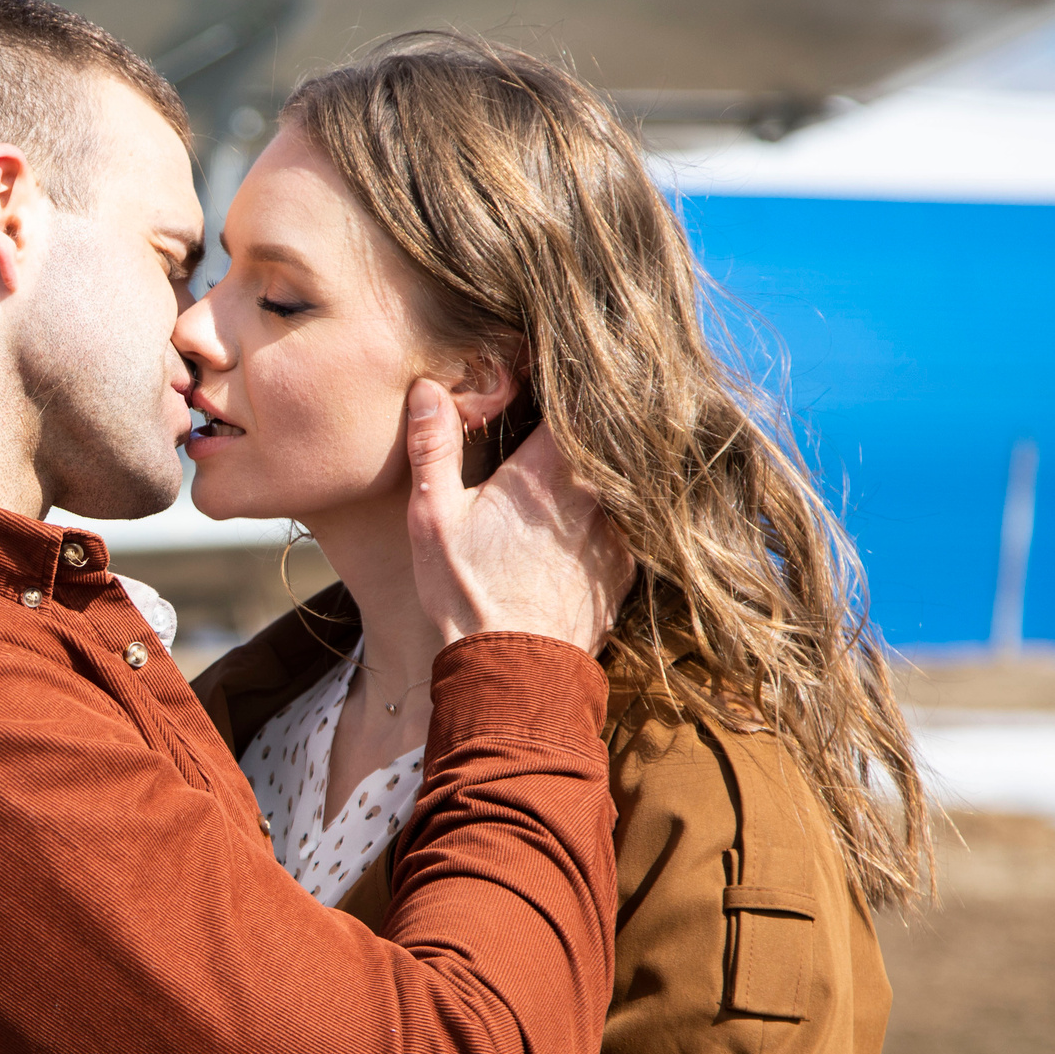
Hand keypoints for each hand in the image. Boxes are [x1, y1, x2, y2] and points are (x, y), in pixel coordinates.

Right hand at [405, 378, 630, 652]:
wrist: (514, 673)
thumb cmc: (467, 594)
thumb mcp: (433, 519)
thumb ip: (434, 448)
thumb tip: (429, 388)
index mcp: (548, 469)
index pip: (569, 400)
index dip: (556, 385)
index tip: (539, 380)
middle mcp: (596, 494)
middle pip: (597, 440)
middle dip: (576, 430)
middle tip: (548, 428)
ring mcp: (617, 531)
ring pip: (613, 484)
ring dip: (592, 480)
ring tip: (559, 489)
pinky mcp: (626, 568)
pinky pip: (622, 527)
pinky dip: (603, 522)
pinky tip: (574, 535)